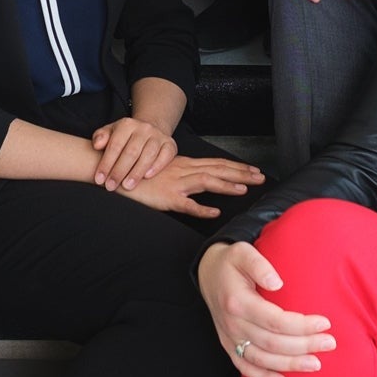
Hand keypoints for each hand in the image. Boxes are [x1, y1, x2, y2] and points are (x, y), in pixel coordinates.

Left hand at [91, 116, 176, 189]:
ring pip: (148, 155)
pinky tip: (147, 177)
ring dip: (136, 172)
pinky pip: (165, 156)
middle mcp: (144, 128)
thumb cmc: (125, 137)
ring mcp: (158, 136)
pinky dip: (157, 166)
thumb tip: (97, 145)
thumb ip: (100, 137)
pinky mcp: (170, 144)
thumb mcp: (110, 132)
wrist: (148, 131)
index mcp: (127, 124)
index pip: (115, 145)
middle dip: (119, 171)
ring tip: (127, 186)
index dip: (106, 164)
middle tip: (111, 186)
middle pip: (131, 152)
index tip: (99, 179)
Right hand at [118, 154, 263, 217]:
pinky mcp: (166, 198)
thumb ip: (184, 175)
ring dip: (226, 185)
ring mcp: (175, 183)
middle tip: (261, 177)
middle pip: (217, 169)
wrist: (116, 170)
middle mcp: (183, 170)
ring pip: (206, 181)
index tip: (254, 169)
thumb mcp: (166, 171)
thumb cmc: (140, 173)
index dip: (237, 167)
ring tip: (244, 189)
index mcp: (184, 164)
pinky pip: (186, 204)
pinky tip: (214, 212)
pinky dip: (201, 208)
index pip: (216, 163)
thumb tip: (201, 182)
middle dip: (241, 173)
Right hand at [196, 241, 335, 376]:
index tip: (325, 323)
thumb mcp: (243, 252)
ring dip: (290, 365)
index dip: (301, 325)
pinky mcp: (229, 346)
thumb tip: (277, 283)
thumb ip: (259, 265)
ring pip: (262, 359)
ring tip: (316, 363)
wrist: (207, 274)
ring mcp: (229, 338)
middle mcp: (233, 324)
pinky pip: (245, 367)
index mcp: (238, 302)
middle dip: (304, 346)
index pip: (274, 320)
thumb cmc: (231, 262)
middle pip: (272, 343)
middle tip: (330, 343)